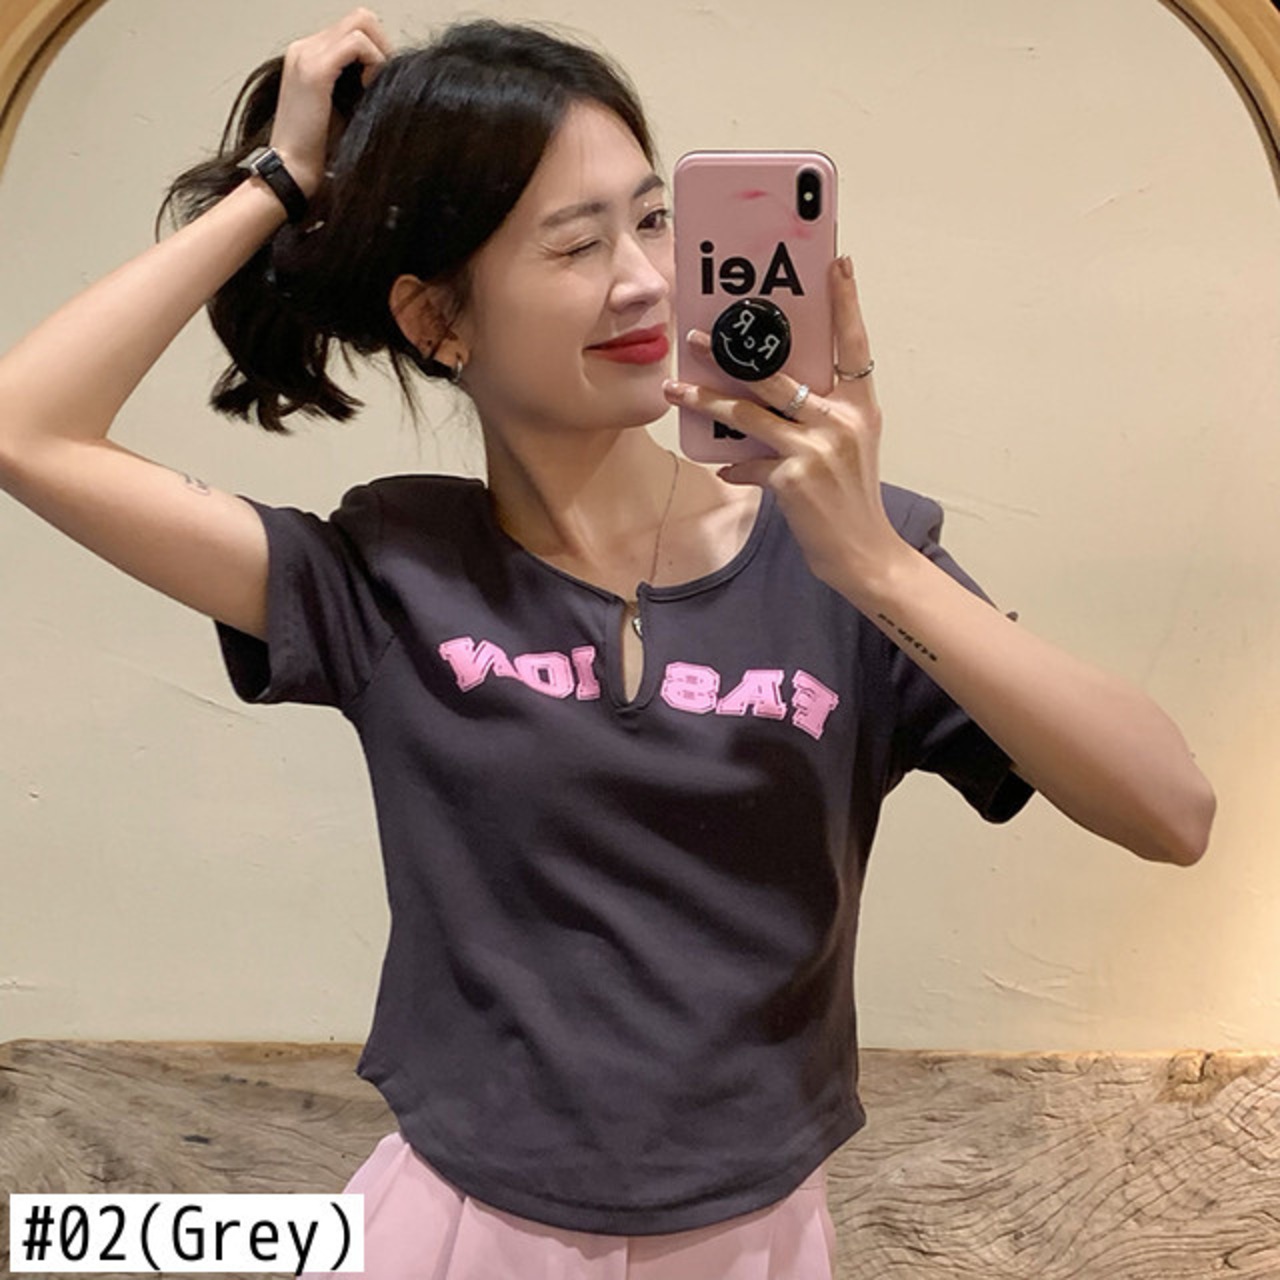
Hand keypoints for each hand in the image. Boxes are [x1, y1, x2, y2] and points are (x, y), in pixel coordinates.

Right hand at [269, 8, 392, 196]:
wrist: (290, 170)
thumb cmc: (316, 150)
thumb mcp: (340, 109)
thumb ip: (356, 86)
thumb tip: (388, 78)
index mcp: (307, 56)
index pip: (353, 30)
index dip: (377, 50)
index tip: (386, 81)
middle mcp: (304, 48)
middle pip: (360, 19)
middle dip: (383, 45)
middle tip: (388, 79)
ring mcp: (307, 55)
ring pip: (361, 23)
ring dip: (380, 53)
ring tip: (377, 86)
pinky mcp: (315, 70)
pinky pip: (357, 43)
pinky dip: (374, 61)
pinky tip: (371, 88)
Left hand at [663, 256, 909, 604]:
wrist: (864, 554)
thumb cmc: (851, 500)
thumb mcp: (847, 450)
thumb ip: (816, 422)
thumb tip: (767, 409)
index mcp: (860, 408)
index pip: (855, 345)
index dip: (846, 304)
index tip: (837, 264)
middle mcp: (841, 421)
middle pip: (779, 373)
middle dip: (733, 352)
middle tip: (697, 335)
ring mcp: (816, 449)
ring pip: (750, 412)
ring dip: (708, 400)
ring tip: (676, 388)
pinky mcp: (793, 478)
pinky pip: (750, 463)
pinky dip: (735, 466)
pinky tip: (725, 468)